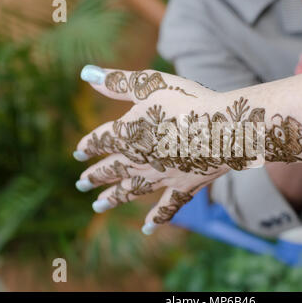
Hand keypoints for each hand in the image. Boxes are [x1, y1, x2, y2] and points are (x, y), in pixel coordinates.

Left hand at [74, 65, 301, 233]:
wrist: (223, 128)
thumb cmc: (188, 102)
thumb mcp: (151, 84)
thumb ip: (118, 82)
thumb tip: (85, 73)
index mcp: (129, 134)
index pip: (100, 141)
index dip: (87, 146)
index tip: (77, 153)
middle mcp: (140, 160)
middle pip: (111, 169)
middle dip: (95, 176)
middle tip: (80, 184)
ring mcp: (162, 176)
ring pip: (131, 190)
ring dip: (113, 197)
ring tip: (97, 206)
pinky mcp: (184, 186)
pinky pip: (167, 207)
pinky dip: (156, 219)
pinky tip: (146, 229)